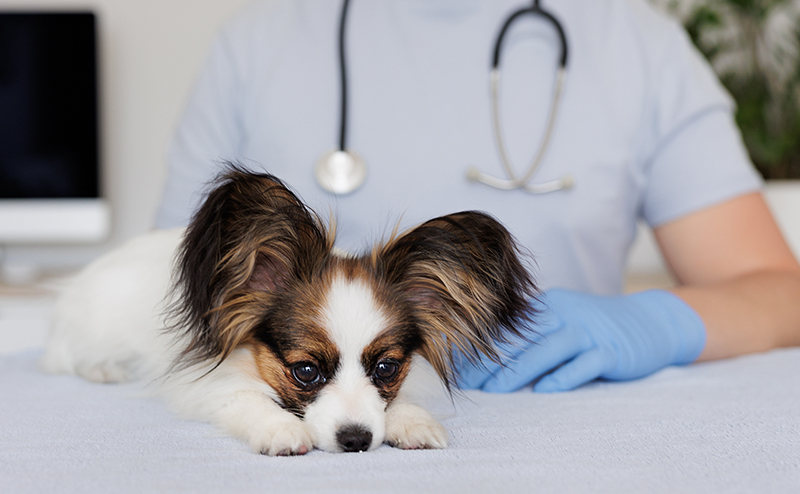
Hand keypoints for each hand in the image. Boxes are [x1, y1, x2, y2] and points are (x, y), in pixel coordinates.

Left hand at [456, 289, 705, 392]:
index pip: (507, 328)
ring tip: (493, 389)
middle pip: (521, 339)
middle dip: (489, 361)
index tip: (453, 367)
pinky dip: (565, 375)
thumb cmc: (595, 330)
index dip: (479, 348)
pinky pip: (586, 363)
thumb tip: (490, 363)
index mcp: (546, 307)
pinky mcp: (612, 350)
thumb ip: (531, 340)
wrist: (650, 322)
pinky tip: (545, 390)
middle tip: (463, 382)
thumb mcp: (561, 325)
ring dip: (519, 370)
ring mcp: (589, 331)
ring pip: (548, 349)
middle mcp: (564, 314)